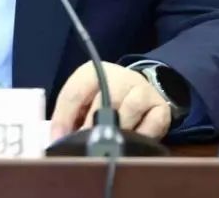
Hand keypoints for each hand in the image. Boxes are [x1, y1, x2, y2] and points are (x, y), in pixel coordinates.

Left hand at [50, 61, 171, 141]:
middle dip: (92, 128)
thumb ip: (68, 117)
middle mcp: (119, 77)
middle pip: (104, 100)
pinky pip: (152, 124)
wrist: (137, 91)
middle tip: (86, 146)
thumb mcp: (81, 100)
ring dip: (117, 131)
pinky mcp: (161, 107)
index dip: (65, 118)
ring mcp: (142, 90)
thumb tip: (57, 141)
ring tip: (110, 145)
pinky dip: (141, 137)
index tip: (59, 141)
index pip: (75, 92)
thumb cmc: (101, 98)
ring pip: (128, 110)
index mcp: (93, 72)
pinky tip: (133, 143)